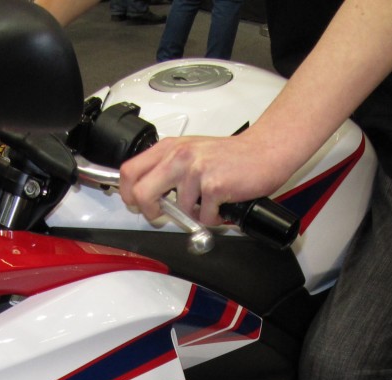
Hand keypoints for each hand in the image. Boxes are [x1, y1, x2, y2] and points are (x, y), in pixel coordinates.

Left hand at [118, 131, 295, 227]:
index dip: (127, 194)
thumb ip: (168, 168)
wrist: (264, 152)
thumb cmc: (231, 156)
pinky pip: (203, 217)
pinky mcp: (213, 185)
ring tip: (209, 204)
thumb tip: (147, 194)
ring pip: (179, 210)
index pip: (129, 171)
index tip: (136, 204)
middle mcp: (179, 156)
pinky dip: (213, 218)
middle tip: (162, 216)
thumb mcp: (191, 152)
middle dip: (150, 212)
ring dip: (195, 215)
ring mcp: (195, 170)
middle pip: (140, 192)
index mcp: (169, 148)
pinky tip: (221, 205)